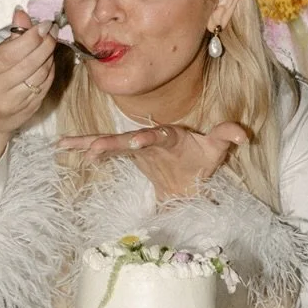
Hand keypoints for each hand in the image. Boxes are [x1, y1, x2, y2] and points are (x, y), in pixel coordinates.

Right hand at [0, 8, 56, 189]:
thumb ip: (7, 39)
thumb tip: (22, 14)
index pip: (11, 53)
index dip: (31, 38)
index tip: (44, 25)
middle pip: (30, 63)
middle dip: (45, 43)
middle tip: (52, 30)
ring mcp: (14, 103)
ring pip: (41, 74)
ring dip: (49, 56)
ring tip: (49, 42)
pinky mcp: (28, 110)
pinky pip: (45, 85)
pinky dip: (50, 70)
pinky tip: (48, 60)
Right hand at [57, 121, 248, 199]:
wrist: (189, 172)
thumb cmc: (202, 158)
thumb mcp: (217, 150)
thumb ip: (228, 137)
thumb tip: (243, 135)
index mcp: (170, 135)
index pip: (158, 135)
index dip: (146, 137)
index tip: (135, 141)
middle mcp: (149, 136)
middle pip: (127, 138)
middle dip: (111, 143)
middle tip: (94, 148)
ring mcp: (134, 144)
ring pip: (110, 142)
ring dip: (90, 143)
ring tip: (68, 145)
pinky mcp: (125, 152)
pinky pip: (102, 149)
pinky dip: (84, 147)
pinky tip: (64, 147)